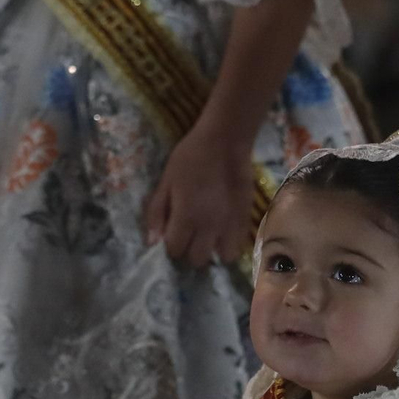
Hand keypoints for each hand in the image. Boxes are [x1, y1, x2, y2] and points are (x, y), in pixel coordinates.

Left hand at [145, 120, 256, 267]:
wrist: (226, 140)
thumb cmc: (191, 157)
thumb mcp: (166, 181)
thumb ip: (157, 212)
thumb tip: (152, 242)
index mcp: (186, 217)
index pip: (175, 250)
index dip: (171, 244)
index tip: (172, 232)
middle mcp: (209, 227)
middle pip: (197, 259)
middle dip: (190, 250)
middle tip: (190, 234)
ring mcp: (230, 224)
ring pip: (222, 256)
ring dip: (213, 249)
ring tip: (209, 236)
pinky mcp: (246, 218)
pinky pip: (240, 244)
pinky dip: (230, 242)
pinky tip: (224, 230)